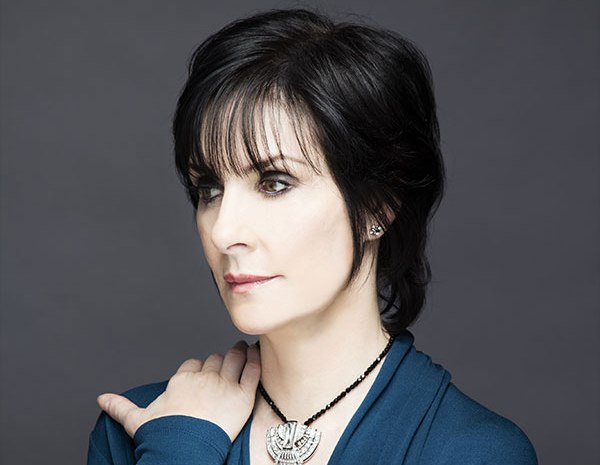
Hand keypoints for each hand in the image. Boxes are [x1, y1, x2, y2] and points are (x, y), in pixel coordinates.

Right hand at [96, 340, 260, 441]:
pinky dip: (256, 362)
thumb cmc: (161, 436)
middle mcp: (203, 378)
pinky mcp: (242, 396)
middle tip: (227, 361)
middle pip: (215, 360)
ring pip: (234, 359)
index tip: (202, 370)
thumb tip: (101, 399)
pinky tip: (256, 356)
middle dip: (220, 360)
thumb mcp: (137, 420)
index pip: (193, 364)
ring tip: (243, 350)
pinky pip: (252, 372)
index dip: (199, 367)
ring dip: (239, 353)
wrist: (182, 451)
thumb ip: (121, 406)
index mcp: (182, 380)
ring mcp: (224, 385)